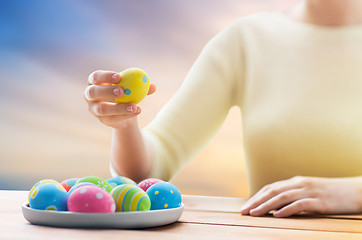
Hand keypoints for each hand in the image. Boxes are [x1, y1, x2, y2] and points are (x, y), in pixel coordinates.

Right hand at [84, 70, 155, 127]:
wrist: (127, 112)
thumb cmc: (128, 93)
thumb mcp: (134, 88)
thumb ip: (142, 86)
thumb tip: (153, 86)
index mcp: (95, 82)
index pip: (95, 77)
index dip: (105, 76)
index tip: (119, 77)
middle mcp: (90, 95)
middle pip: (93, 92)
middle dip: (106, 91)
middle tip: (122, 91)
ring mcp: (94, 109)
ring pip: (102, 109)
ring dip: (118, 107)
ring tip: (134, 105)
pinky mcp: (102, 120)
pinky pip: (112, 118)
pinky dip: (125, 115)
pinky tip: (137, 111)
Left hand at [240, 176, 361, 217]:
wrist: (356, 191)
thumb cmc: (331, 193)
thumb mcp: (309, 192)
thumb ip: (294, 196)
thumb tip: (276, 207)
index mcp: (296, 182)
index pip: (271, 188)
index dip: (257, 197)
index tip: (246, 206)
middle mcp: (300, 184)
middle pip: (273, 191)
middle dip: (256, 201)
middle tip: (244, 211)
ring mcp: (310, 191)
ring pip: (283, 197)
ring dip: (266, 206)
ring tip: (255, 214)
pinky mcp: (320, 201)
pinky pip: (300, 204)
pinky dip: (287, 209)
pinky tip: (277, 215)